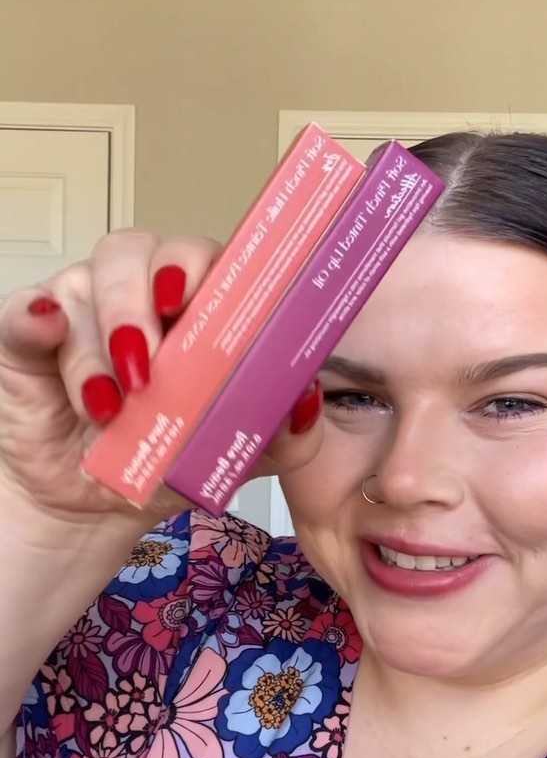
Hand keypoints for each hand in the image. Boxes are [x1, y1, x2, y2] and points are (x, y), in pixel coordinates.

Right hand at [0, 230, 323, 530]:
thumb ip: (279, 434)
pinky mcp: (27, 331)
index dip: (205, 266)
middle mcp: (138, 294)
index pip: (208, 261)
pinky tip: (47, 332)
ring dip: (103, 338)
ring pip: (88, 283)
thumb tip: (306, 401)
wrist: (93, 505)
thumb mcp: (230, 458)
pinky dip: (35, 318)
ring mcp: (81, 307)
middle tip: (151, 362)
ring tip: (111, 404)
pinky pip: (24, 309)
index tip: (198, 295)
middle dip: (147, 298)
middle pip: (145, 252)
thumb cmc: (163, 460)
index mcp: (196, 310)